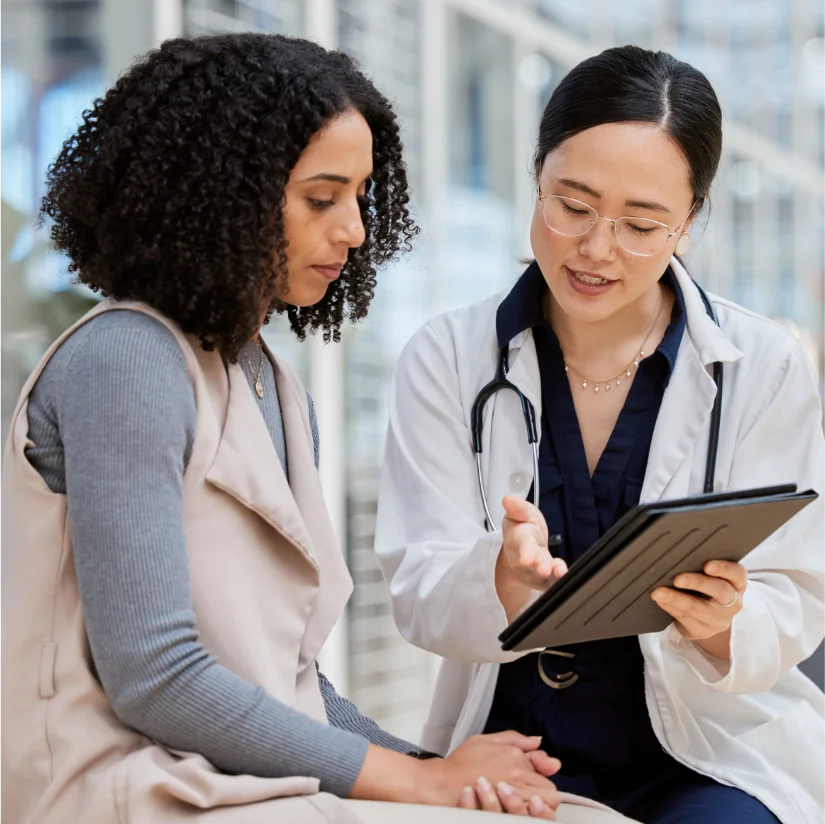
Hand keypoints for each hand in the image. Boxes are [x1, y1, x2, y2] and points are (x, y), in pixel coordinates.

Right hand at [420, 731, 560, 812]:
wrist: (440, 785)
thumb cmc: (459, 764)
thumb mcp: (485, 740)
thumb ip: (514, 738)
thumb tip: (537, 741)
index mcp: (514, 756)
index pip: (546, 765)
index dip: (544, 770)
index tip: (539, 772)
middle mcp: (516, 775)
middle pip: (549, 789)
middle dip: (544, 791)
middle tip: (531, 793)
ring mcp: (512, 795)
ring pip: (543, 805)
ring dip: (539, 806)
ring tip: (527, 805)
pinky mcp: (504, 811)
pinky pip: (528, 816)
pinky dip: (528, 815)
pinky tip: (519, 813)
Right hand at [499, 496, 567, 589]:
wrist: (522, 553)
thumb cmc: (523, 531)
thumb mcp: (520, 514)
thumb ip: (518, 508)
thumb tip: (508, 499)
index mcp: (519, 539)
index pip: (523, 544)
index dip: (525, 551)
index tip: (527, 559)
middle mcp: (527, 559)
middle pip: (533, 563)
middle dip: (539, 565)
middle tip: (544, 569)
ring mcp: (537, 571)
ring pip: (544, 575)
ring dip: (551, 574)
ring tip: (559, 572)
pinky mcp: (547, 580)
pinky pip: (554, 582)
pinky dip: (559, 580)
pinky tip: (566, 576)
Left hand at [651, 560, 746, 655]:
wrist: (706, 617)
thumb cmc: (706, 588)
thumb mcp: (711, 577)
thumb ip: (701, 565)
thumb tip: (678, 553)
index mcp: (736, 584)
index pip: (737, 573)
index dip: (724, 568)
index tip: (707, 565)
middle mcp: (732, 602)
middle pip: (720, 591)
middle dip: (697, 583)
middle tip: (677, 579)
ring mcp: (719, 620)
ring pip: (697, 608)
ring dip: (675, 599)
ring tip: (658, 592)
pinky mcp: (702, 630)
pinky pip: (684, 619)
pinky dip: (670, 607)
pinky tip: (660, 601)